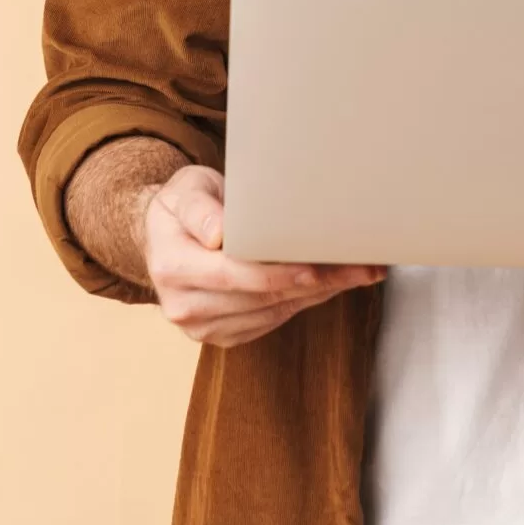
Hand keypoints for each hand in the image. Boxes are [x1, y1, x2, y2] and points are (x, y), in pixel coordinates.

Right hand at [140, 164, 384, 347]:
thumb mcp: (187, 189)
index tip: (318, 267)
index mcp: (171, 266)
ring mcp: (201, 326)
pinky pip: (270, 321)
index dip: (279, 272)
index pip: (234, 274)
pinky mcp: (221, 335)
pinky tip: (328, 285)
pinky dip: (302, 302)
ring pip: (272, 312)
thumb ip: (200, 208)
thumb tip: (217, 234)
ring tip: (356, 273)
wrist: (164, 235)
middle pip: (261, 297)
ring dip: (317, 294)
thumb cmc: (183, 204)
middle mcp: (183, 304)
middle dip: (315, 282)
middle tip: (359, 267)